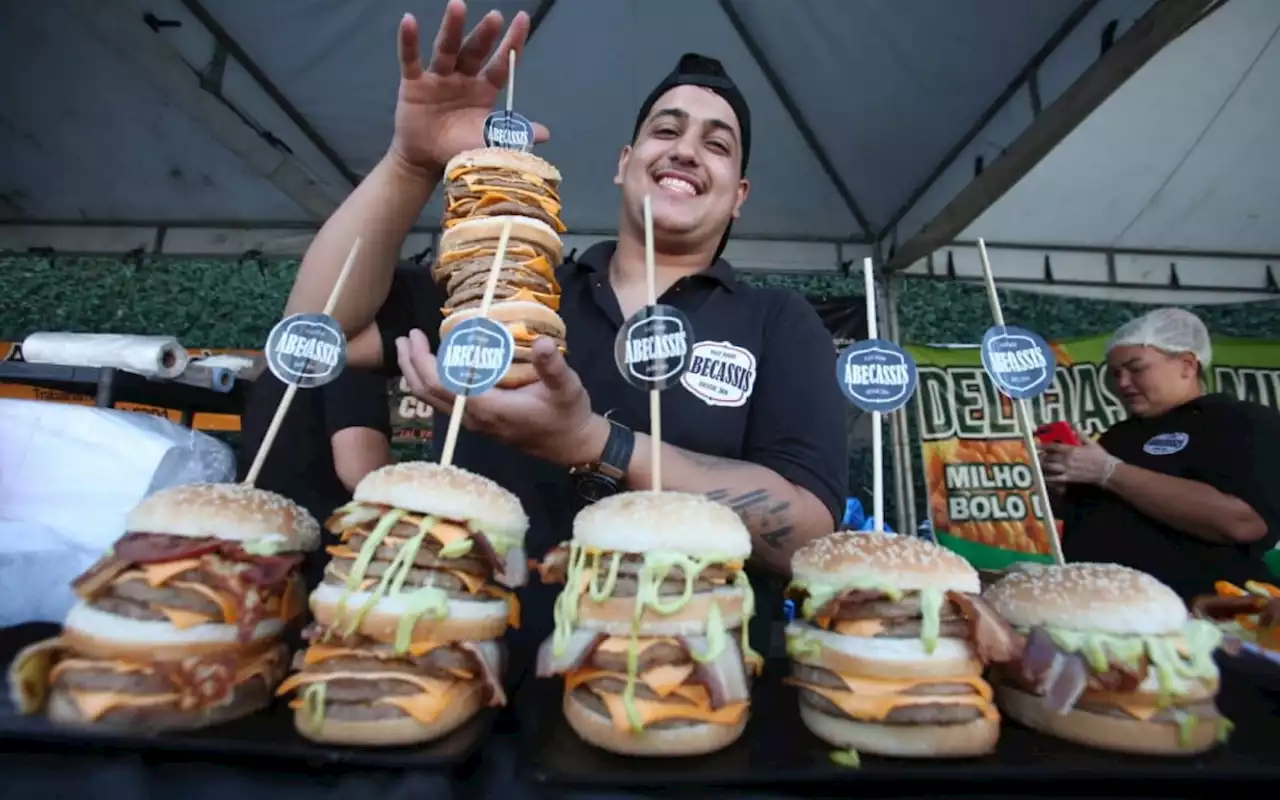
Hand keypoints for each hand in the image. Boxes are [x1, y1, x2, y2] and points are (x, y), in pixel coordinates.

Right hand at [391, 2, 550, 174]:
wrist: (426, 161)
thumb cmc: (460, 149)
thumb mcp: (490, 143)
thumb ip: (513, 135)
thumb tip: (544, 134)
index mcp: (484, 90)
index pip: (501, 64)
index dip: (512, 43)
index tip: (523, 19)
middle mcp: (463, 78)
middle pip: (475, 52)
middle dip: (485, 34)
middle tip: (495, 16)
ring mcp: (438, 78)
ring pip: (446, 49)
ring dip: (452, 28)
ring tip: (458, 6)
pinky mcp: (414, 83)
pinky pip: (410, 60)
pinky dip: (408, 41)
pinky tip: (409, 21)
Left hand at [396, 331, 605, 466]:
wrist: (572, 445)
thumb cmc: (567, 414)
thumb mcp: (566, 387)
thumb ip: (552, 366)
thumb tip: (541, 342)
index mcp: (488, 407)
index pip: (441, 384)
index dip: (423, 360)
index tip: (416, 336)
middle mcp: (473, 417)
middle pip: (427, 392)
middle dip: (411, 364)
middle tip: (405, 337)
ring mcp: (474, 422)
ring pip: (432, 400)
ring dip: (417, 374)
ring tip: (410, 349)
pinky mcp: (479, 421)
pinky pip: (444, 402)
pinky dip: (431, 383)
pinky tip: (434, 367)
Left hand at [1041, 427, 1120, 486]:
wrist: (1106, 471)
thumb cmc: (1099, 456)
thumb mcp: (1092, 443)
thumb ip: (1082, 435)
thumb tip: (1075, 427)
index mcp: (1072, 449)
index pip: (1054, 446)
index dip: (1043, 445)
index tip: (1036, 445)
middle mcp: (1067, 459)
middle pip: (1049, 457)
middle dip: (1041, 456)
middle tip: (1035, 456)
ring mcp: (1067, 469)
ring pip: (1050, 467)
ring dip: (1042, 466)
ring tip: (1037, 464)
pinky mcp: (1069, 478)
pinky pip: (1055, 478)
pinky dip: (1048, 478)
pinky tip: (1043, 477)